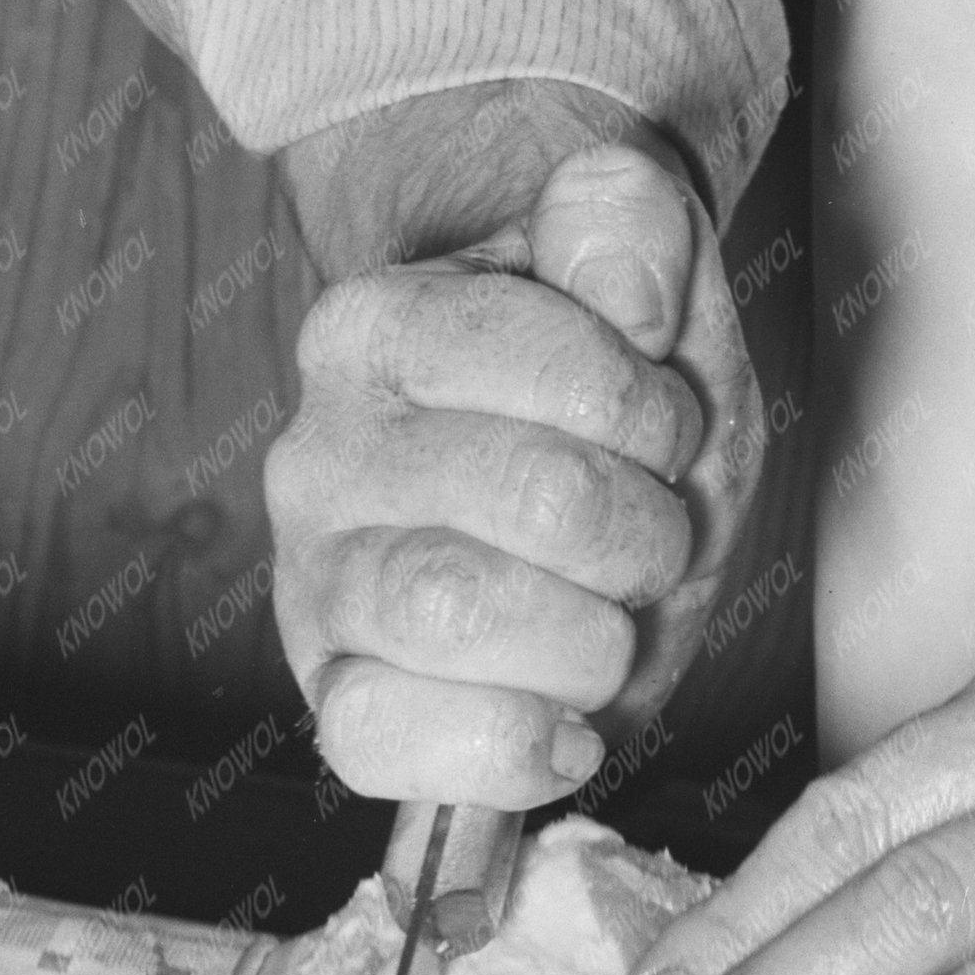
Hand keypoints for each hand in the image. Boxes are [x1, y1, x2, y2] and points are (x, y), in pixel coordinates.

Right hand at [265, 111, 766, 814]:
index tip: (659, 422)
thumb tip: (623, 283)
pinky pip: (387, 740)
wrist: (578, 519)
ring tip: (604, 619)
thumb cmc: (606, 402)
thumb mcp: (653, 293)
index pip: (549, 359)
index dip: (648, 408)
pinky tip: (565, 720)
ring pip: (459, 610)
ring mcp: (315, 583)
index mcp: (376, 324)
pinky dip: (510, 745)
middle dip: (644, 529)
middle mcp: (318, 451)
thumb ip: (635, 229)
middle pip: (536, 495)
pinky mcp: (334, 701)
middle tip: (648, 531)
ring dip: (593, 633)